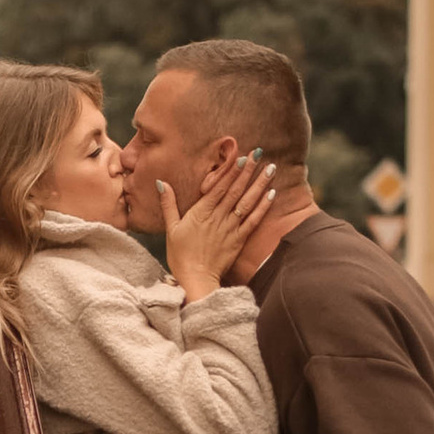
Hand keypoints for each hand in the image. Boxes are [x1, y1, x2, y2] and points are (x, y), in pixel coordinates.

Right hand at [156, 149, 287, 299]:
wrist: (195, 279)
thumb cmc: (180, 255)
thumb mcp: (171, 228)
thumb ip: (168, 204)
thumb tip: (161, 183)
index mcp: (201, 212)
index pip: (219, 187)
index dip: (231, 171)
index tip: (240, 157)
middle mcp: (218, 217)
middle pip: (235, 190)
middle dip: (248, 171)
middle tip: (259, 154)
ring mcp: (230, 228)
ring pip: (247, 202)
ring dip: (259, 184)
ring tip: (270, 169)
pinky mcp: (239, 240)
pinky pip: (253, 221)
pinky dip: (263, 207)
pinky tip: (271, 194)